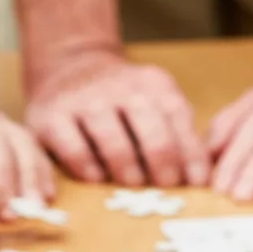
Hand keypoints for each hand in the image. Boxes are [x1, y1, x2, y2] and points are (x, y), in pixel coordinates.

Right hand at [24, 47, 208, 187]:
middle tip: (166, 185)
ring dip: (127, 168)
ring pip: (113, 140)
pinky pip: (74, 149)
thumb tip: (201, 176)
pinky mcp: (51, 116)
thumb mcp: (154, 99)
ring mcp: (83, 100)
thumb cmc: (121, 99)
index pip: (178, 117)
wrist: (69, 65)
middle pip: (151, 128)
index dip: (191, 153)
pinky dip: (88, 168)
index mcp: (151, 83)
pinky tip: (97, 178)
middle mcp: (119, 87)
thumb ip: (176, 130)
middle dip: (163, 162)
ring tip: (133, 183)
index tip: (198, 183)